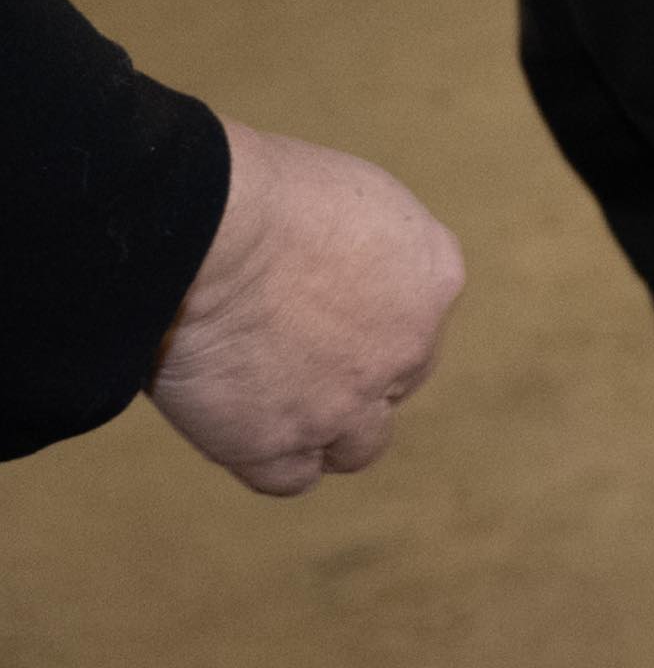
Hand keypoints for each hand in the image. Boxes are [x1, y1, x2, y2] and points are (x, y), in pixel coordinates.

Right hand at [148, 119, 464, 494]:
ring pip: (360, 443)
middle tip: (291, 351)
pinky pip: (291, 477)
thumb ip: (365, 246)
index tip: (324, 307)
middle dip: (354, 371)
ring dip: (327, 429)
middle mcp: (409, 346)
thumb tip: (343, 267)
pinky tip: (244, 433)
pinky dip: (272, 460)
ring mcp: (347, 402)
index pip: (419, 316)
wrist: (206, 232)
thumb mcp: (348, 197)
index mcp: (433, 276)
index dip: (370, 316)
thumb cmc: (260, 191)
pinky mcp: (281, 442)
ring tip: (274, 403)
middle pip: (396, 378)